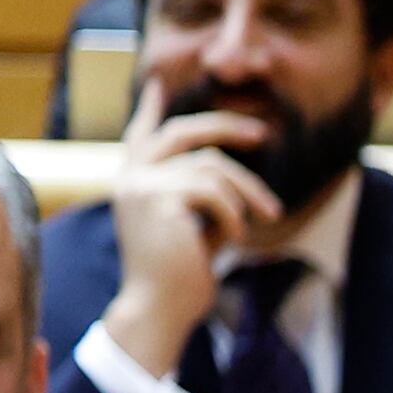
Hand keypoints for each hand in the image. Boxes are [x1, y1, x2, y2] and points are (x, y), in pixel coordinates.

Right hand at [99, 62, 276, 383]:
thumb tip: (221, 169)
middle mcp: (130, 177)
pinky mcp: (158, 199)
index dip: (150, 107)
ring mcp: (141, 185)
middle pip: (183, 132)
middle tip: (262, 134)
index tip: (158, 83)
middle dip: (226, 127)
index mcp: (133, 181)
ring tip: (261, 219)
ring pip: (213, 167)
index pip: (140, 134)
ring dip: (247, 193)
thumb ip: (196, 194)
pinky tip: (233, 240)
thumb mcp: (189, 225)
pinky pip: (216, 192)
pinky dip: (235, 216)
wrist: (159, 308)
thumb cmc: (180, 274)